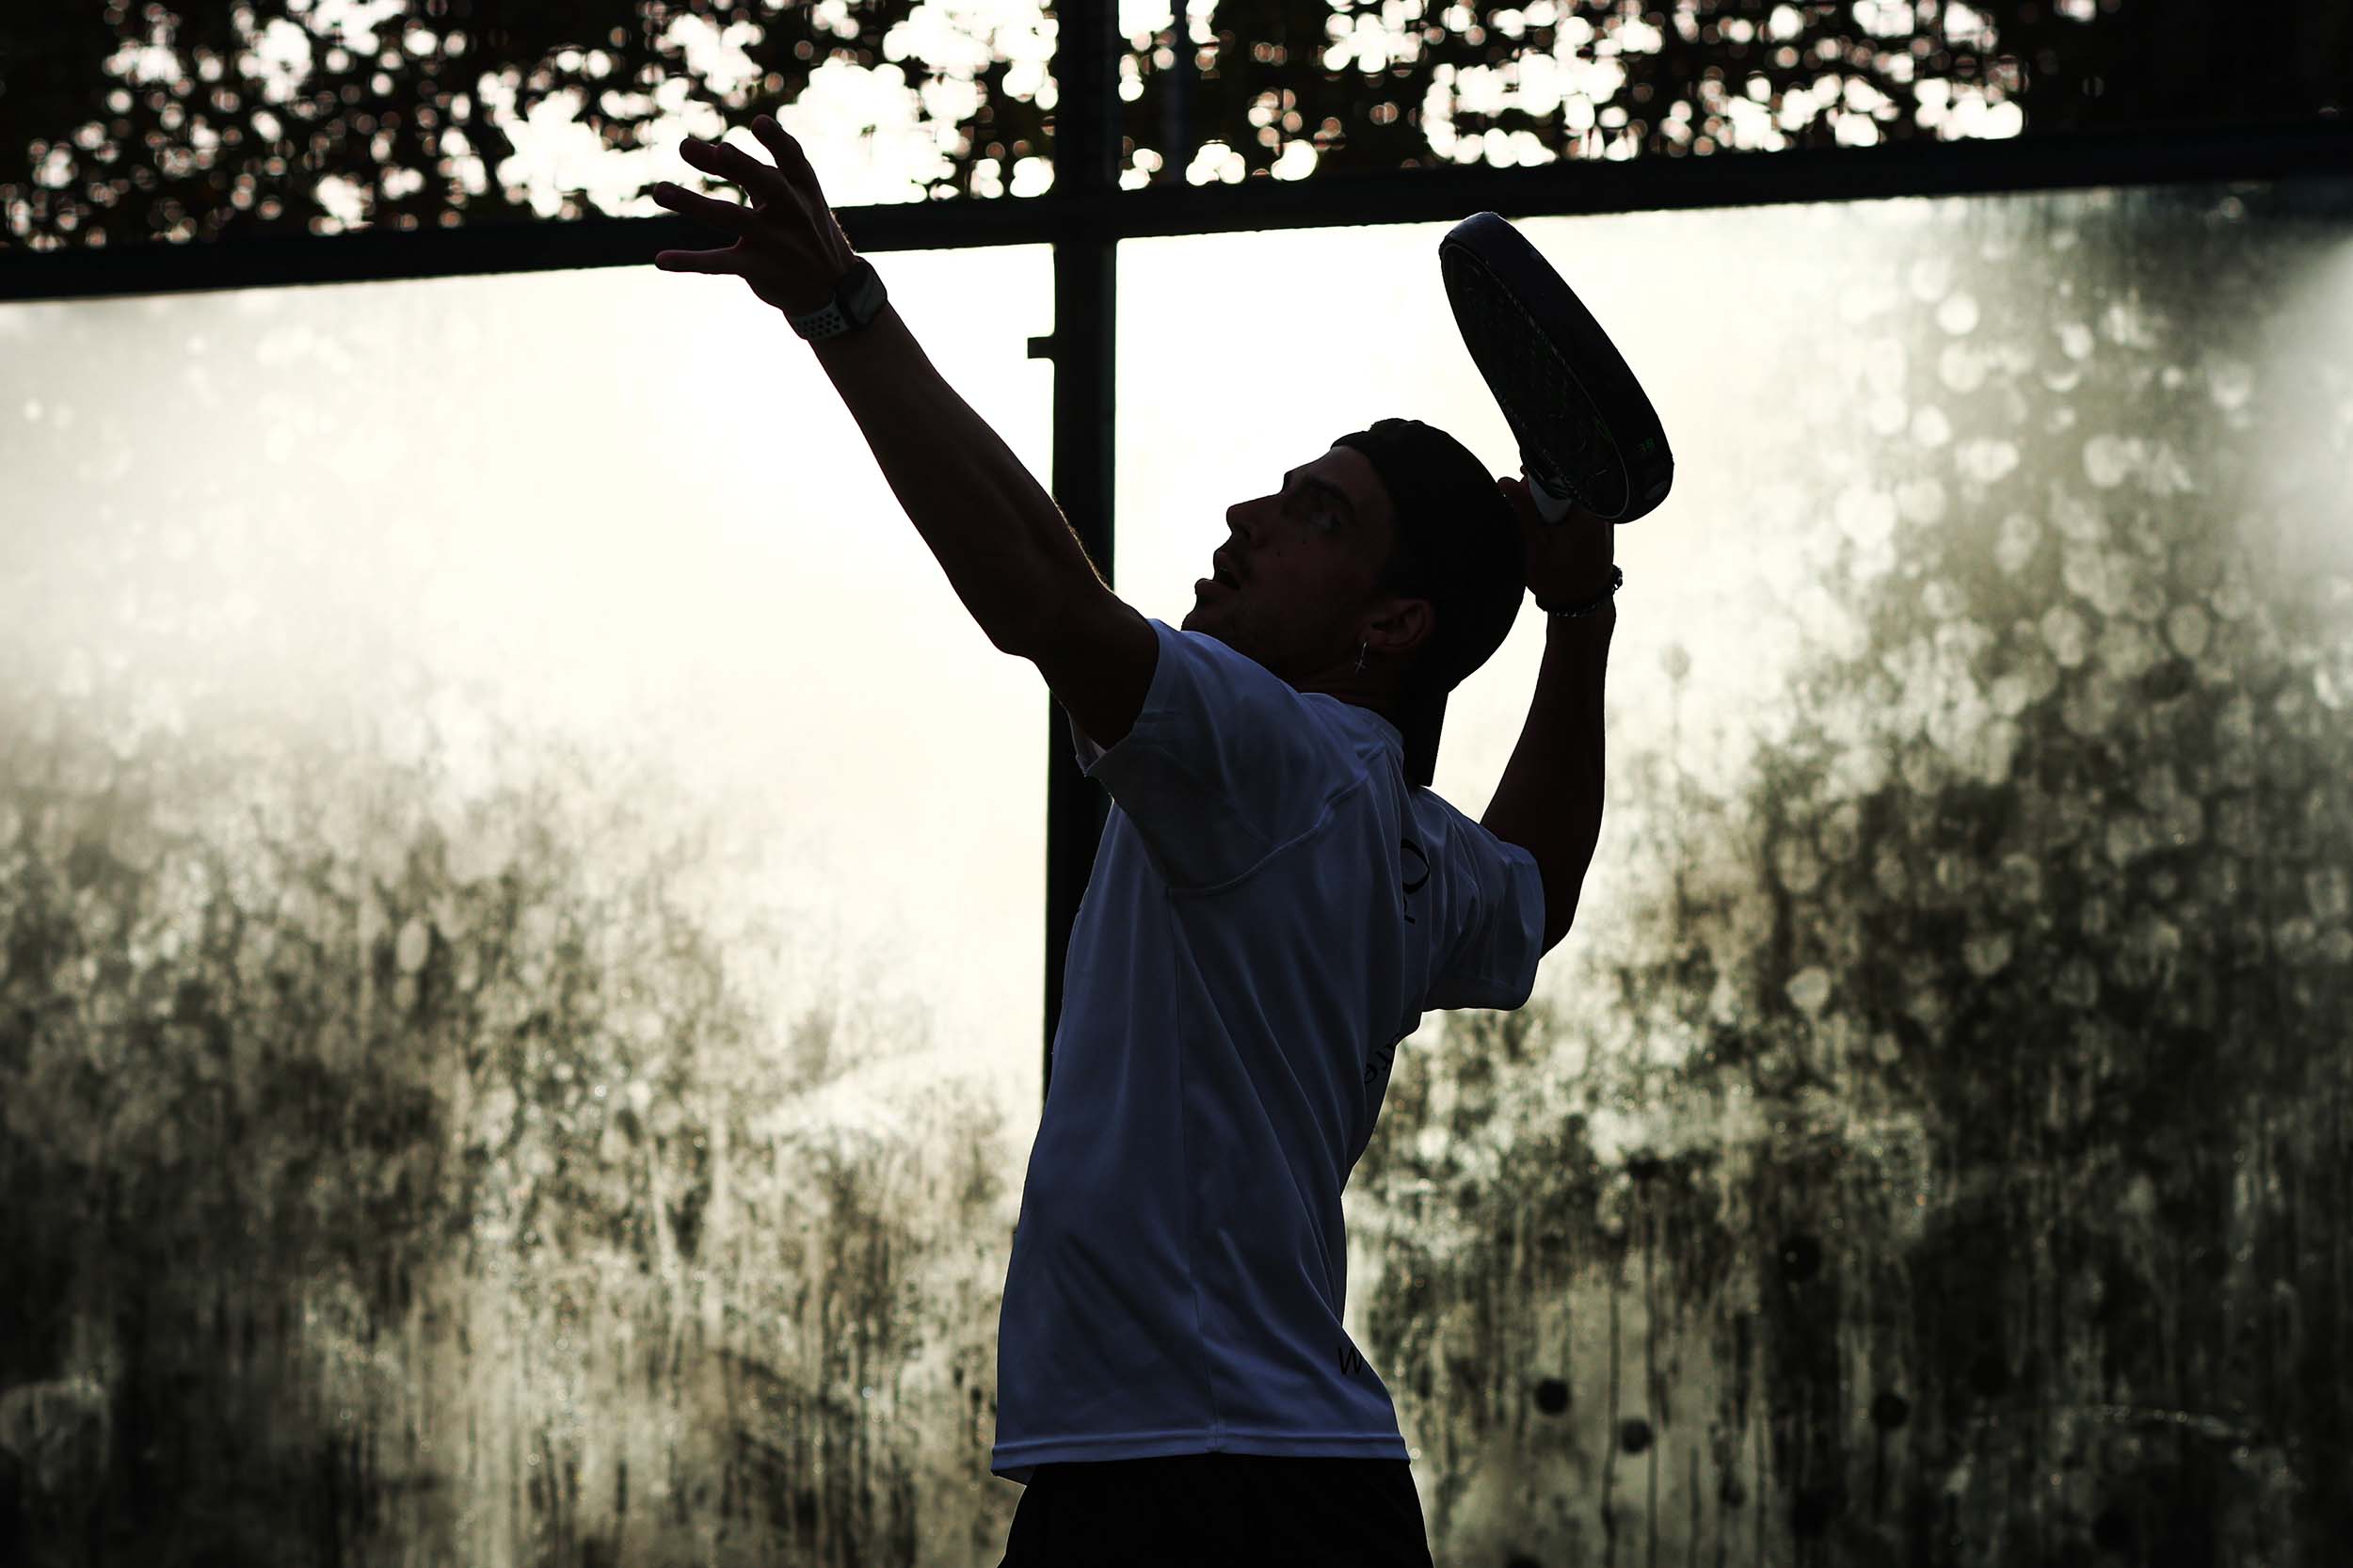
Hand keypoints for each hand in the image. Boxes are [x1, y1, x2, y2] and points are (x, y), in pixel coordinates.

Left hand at [651, 114, 860, 316]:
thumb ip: (739, 169)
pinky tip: (662, 260)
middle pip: (768, 186)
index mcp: (803, 189)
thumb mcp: (785, 195)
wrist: (832, 289)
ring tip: (660, 191)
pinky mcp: (757, 268)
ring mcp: (775, 242)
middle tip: (721, 150)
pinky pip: (719, 263)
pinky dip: (690, 262)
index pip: (794, 160)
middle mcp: (792, 213)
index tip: (760, 122)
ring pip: (731, 218)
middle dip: (745, 168)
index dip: (778, 142)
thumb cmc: (800, 227)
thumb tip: (687, 146)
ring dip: (694, 204)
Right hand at [1498, 472, 1615, 605]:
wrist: (1580, 606)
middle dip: (1541, 497)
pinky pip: (1576, 510)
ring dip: (1550, 509)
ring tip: (1542, 532)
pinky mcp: (1601, 526)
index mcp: (1587, 511)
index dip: (1534, 482)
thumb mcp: (1535, 545)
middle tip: (1528, 519)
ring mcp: (1603, 518)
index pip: (1557, 477)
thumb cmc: (1558, 580)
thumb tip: (1506, 480)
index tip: (1519, 493)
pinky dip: (1561, 517)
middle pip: (1563, 485)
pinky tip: (1553, 535)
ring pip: (1568, 498)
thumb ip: (1523, 510)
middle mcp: (1600, 510)